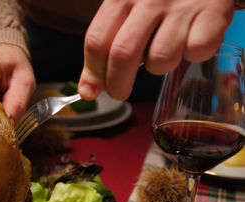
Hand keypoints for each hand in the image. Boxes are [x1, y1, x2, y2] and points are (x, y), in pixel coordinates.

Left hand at [78, 0, 234, 100]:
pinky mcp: (213, 11)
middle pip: (123, 54)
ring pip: (161, 59)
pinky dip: (195, 54)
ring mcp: (181, 6)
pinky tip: (192, 40)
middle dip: (118, 84)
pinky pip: (197, 51)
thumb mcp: (129, 8)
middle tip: (119, 92)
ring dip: (160, 67)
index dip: (93, 73)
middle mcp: (149, 0)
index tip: (92, 90)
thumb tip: (88, 88)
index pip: (97, 41)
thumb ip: (106, 43)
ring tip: (165, 51)